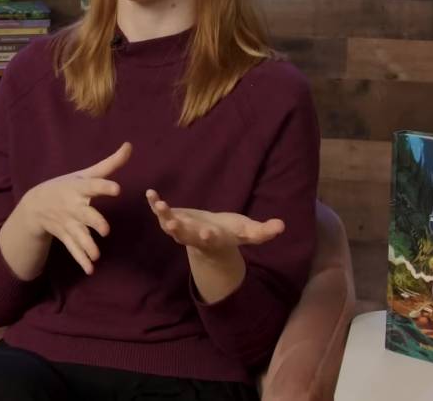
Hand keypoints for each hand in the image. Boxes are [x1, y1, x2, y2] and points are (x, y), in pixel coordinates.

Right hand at [12, 142, 130, 274]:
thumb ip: (110, 164)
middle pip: (85, 214)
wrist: (35, 205)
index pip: (93, 185)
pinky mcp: (65, 236)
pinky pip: (73, 249)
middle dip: (94, 222)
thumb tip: (130, 145)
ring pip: (78, 235)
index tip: (117, 189)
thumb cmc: (66, 186)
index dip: (104, 187)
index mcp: (79, 188)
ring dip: (86, 246)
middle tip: (105, 229)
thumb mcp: (85, 174)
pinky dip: (81, 259)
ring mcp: (68, 223)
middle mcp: (73, 206)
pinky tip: (90, 269)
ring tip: (97, 255)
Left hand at [145, 189, 283, 258]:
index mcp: (214, 240)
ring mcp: (181, 229)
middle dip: (180, 230)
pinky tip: (150, 193)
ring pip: (169, 226)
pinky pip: (160, 213)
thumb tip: (282, 226)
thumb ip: (264, 231)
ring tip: (159, 204)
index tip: (208, 232)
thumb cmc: (232, 232)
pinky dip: (154, 205)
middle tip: (173, 224)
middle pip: (186, 236)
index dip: (210, 237)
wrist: (212, 236)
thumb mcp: (249, 232)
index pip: (212, 240)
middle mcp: (194, 237)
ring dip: (163, 216)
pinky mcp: (172, 219)